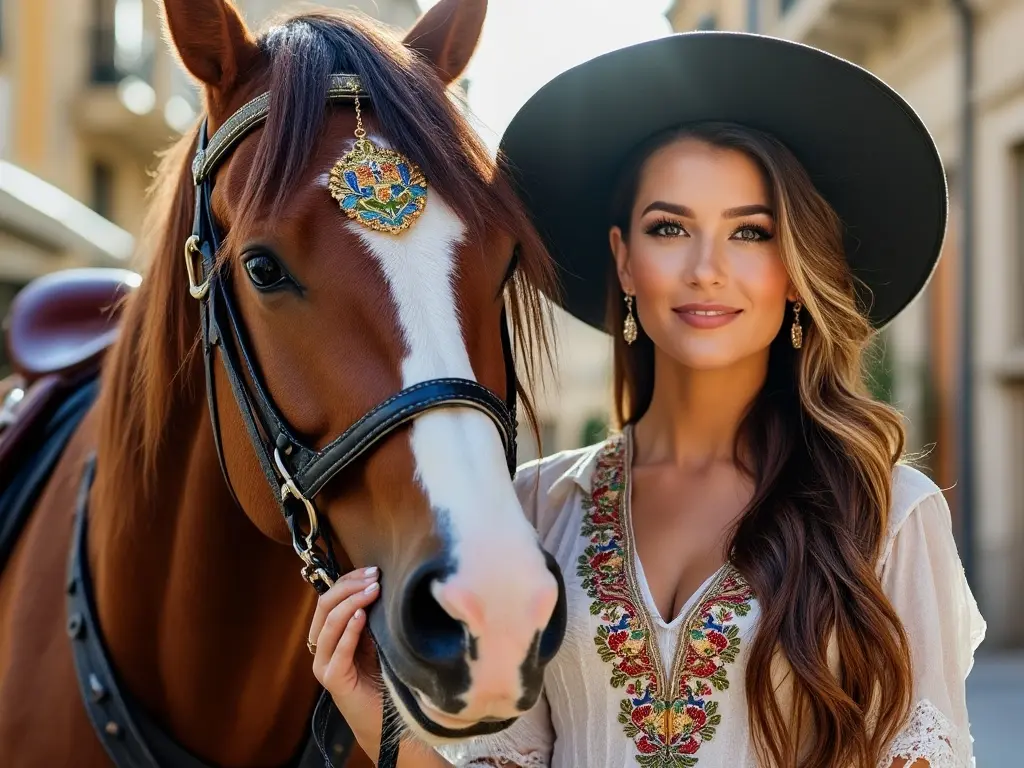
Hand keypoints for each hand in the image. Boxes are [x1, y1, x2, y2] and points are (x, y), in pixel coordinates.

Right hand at [309, 567, 382, 726]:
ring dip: (352, 603)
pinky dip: (349, 630)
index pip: (329, 598)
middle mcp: (321, 647)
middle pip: (324, 606)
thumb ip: (369, 617)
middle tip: (375, 578)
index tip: (373, 570)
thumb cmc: (382, 675)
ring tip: (373, 591)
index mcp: (328, 634)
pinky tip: (362, 616)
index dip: (348, 580)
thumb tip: (377, 584)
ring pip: (329, 624)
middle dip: (349, 587)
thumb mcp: (375, 638)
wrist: (385, 718)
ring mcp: (324, 664)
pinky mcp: (333, 680)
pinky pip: (338, 650)